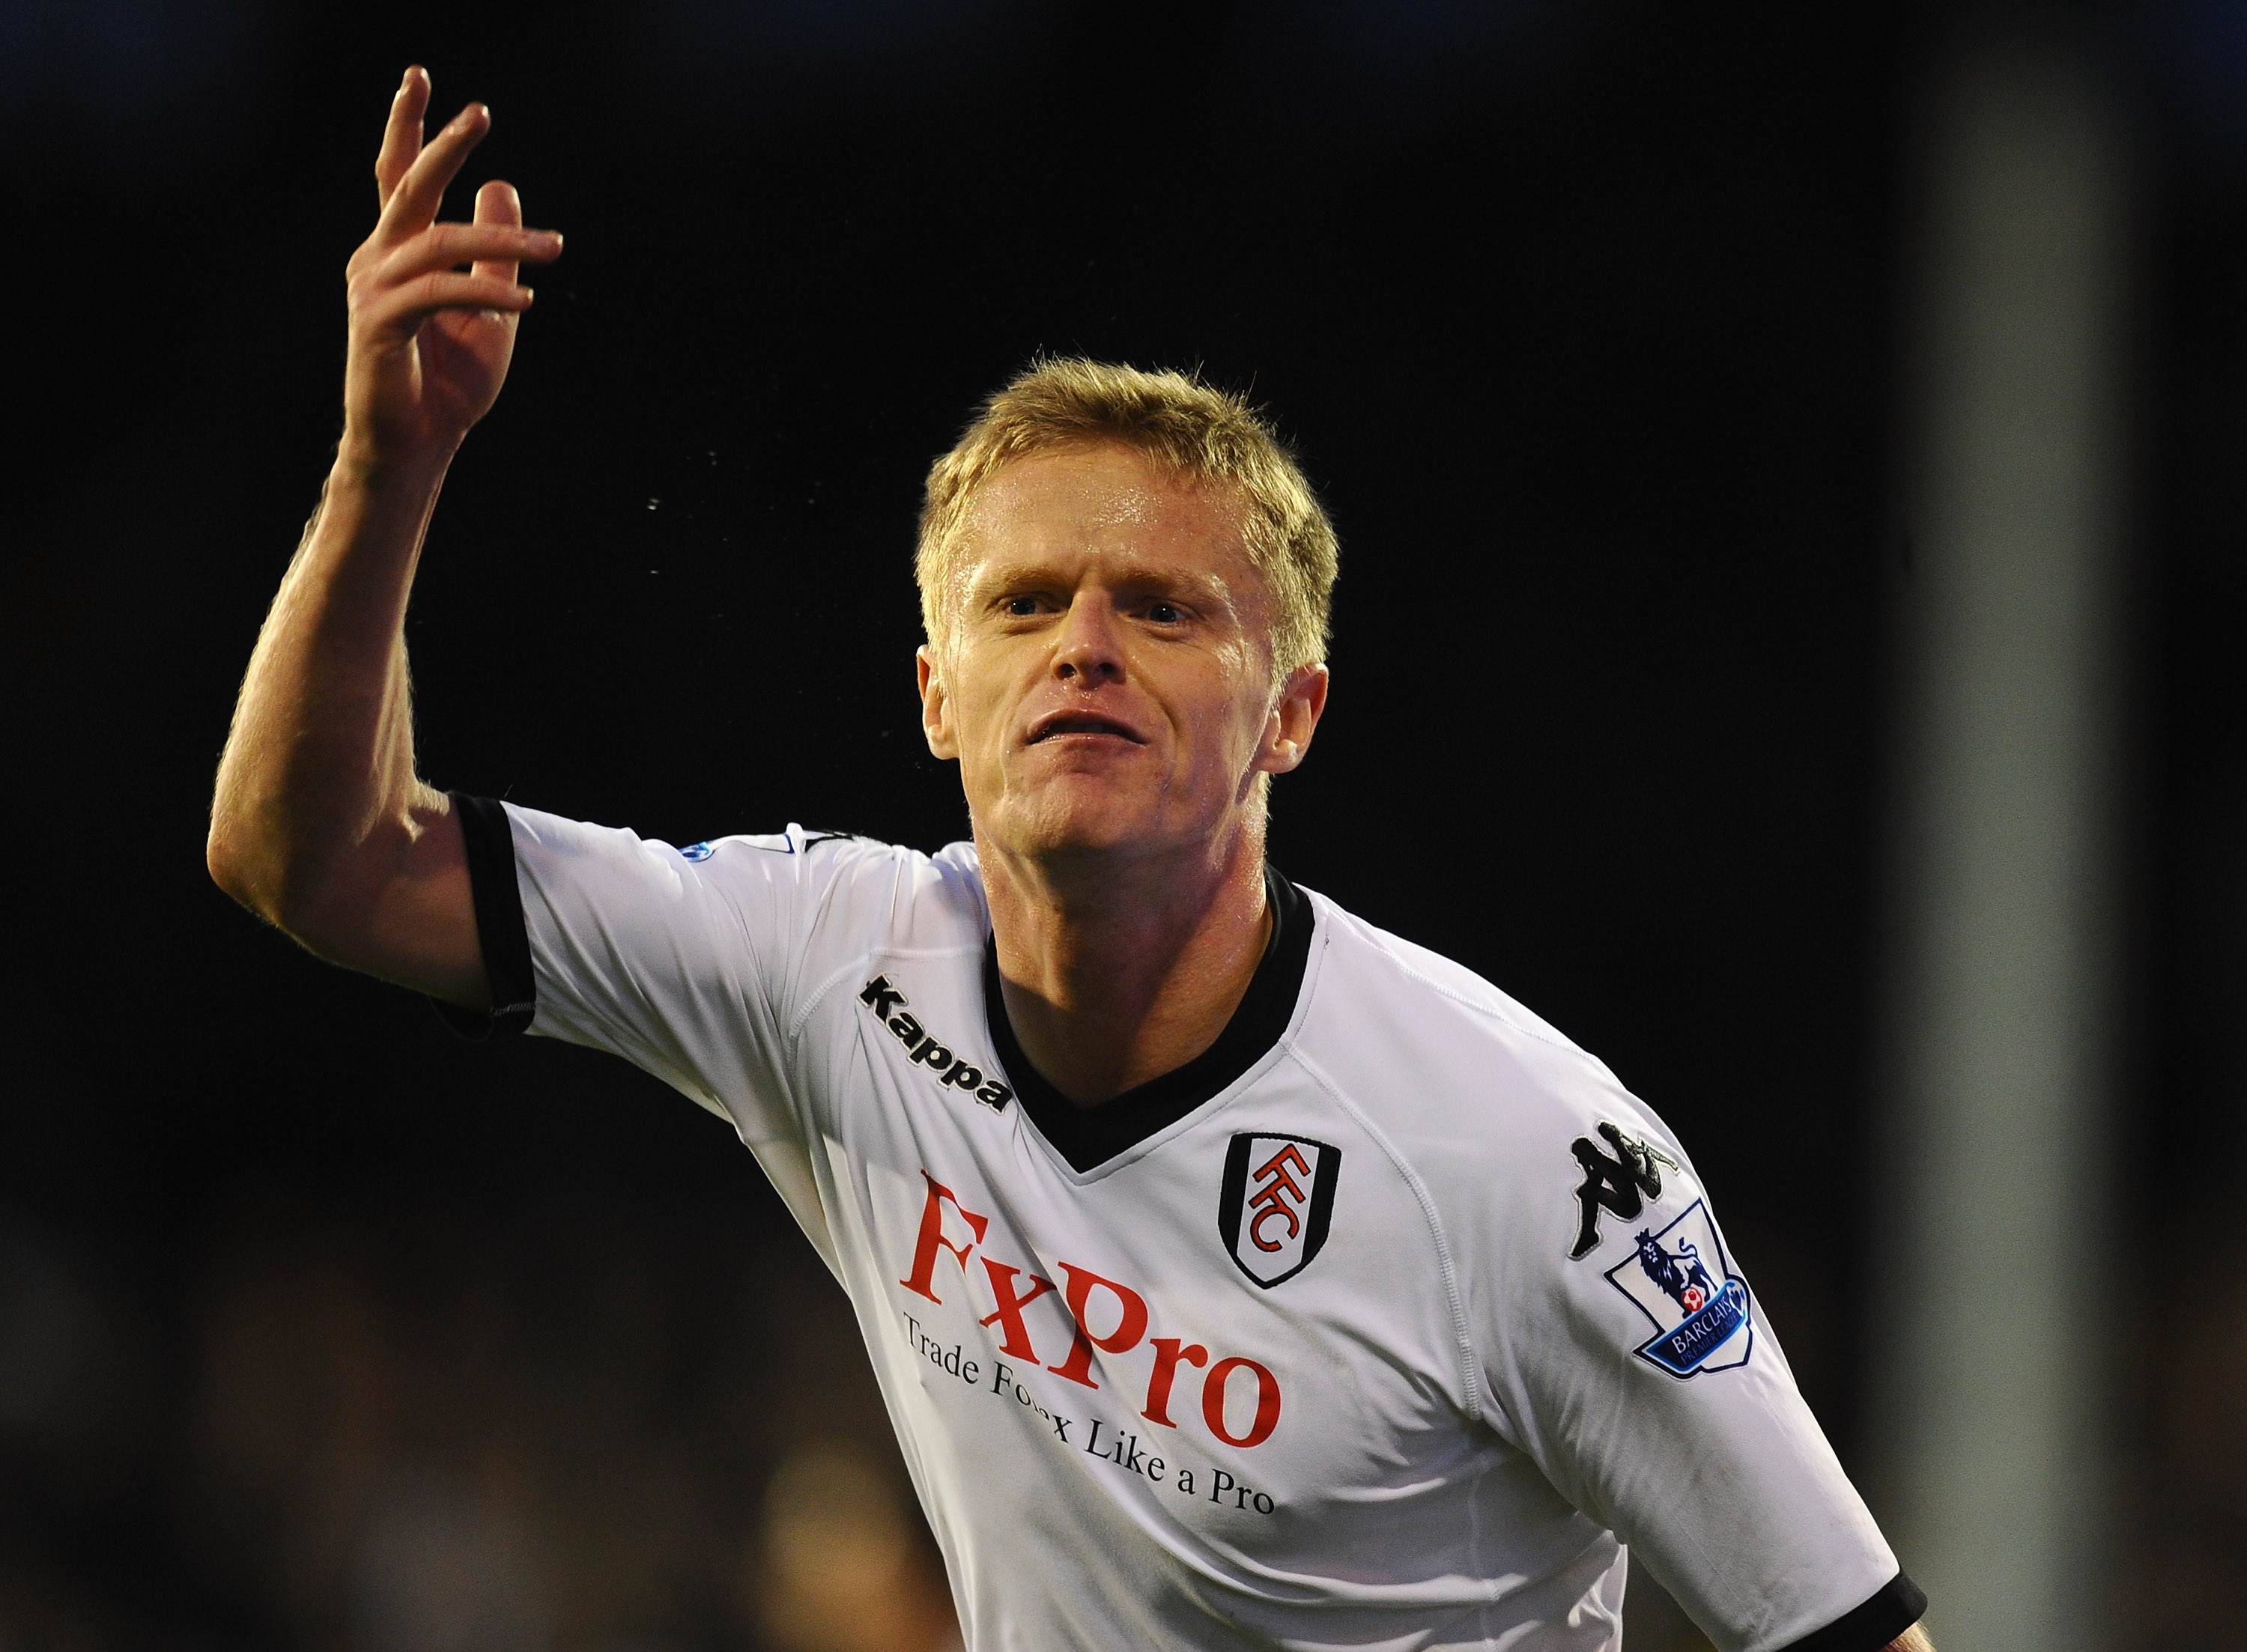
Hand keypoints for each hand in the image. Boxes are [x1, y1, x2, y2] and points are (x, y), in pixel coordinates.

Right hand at [340, 67, 562, 469]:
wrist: (417, 443)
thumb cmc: (449, 382)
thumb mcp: (490, 306)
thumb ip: (495, 251)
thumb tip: (503, 186)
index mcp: (397, 251)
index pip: (401, 176)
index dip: (412, 127)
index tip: (422, 77)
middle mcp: (376, 258)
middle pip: (407, 185)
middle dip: (443, 144)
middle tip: (481, 111)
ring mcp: (372, 288)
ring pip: (440, 241)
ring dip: (503, 242)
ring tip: (554, 247)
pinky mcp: (379, 322)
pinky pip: (440, 292)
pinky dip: (486, 292)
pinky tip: (528, 301)